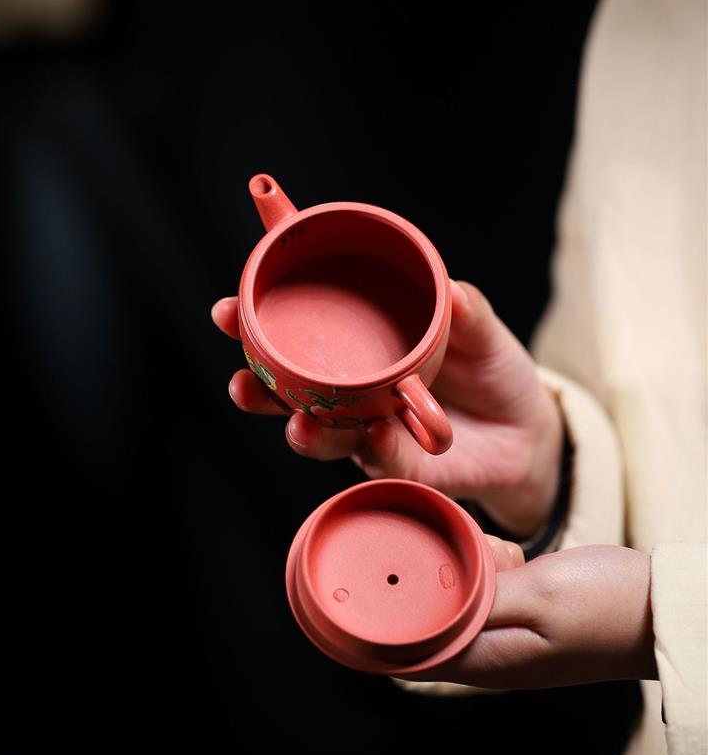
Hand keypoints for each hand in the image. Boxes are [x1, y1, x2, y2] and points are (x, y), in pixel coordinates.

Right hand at [211, 279, 563, 537]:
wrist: (528, 430)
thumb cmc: (490, 369)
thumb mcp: (481, 328)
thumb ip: (465, 309)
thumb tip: (449, 286)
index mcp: (358, 354)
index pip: (295, 340)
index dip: (256, 326)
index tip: (226, 309)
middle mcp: (354, 397)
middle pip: (290, 396)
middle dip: (259, 390)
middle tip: (242, 380)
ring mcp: (374, 435)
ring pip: (325, 438)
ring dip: (305, 433)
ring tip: (297, 424)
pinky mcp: (408, 468)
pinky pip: (386, 463)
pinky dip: (379, 452)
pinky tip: (378, 438)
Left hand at [400, 545, 658, 689]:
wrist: (666, 609)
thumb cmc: (608, 604)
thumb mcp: (536, 592)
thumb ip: (474, 600)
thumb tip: (418, 607)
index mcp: (484, 662)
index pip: (405, 654)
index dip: (378, 624)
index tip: (367, 586)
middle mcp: (488, 659)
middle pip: (425, 622)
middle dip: (428, 582)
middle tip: (462, 555)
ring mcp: (507, 642)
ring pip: (456, 602)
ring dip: (463, 572)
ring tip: (499, 555)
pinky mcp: (523, 623)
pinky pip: (485, 596)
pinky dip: (488, 571)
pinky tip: (512, 559)